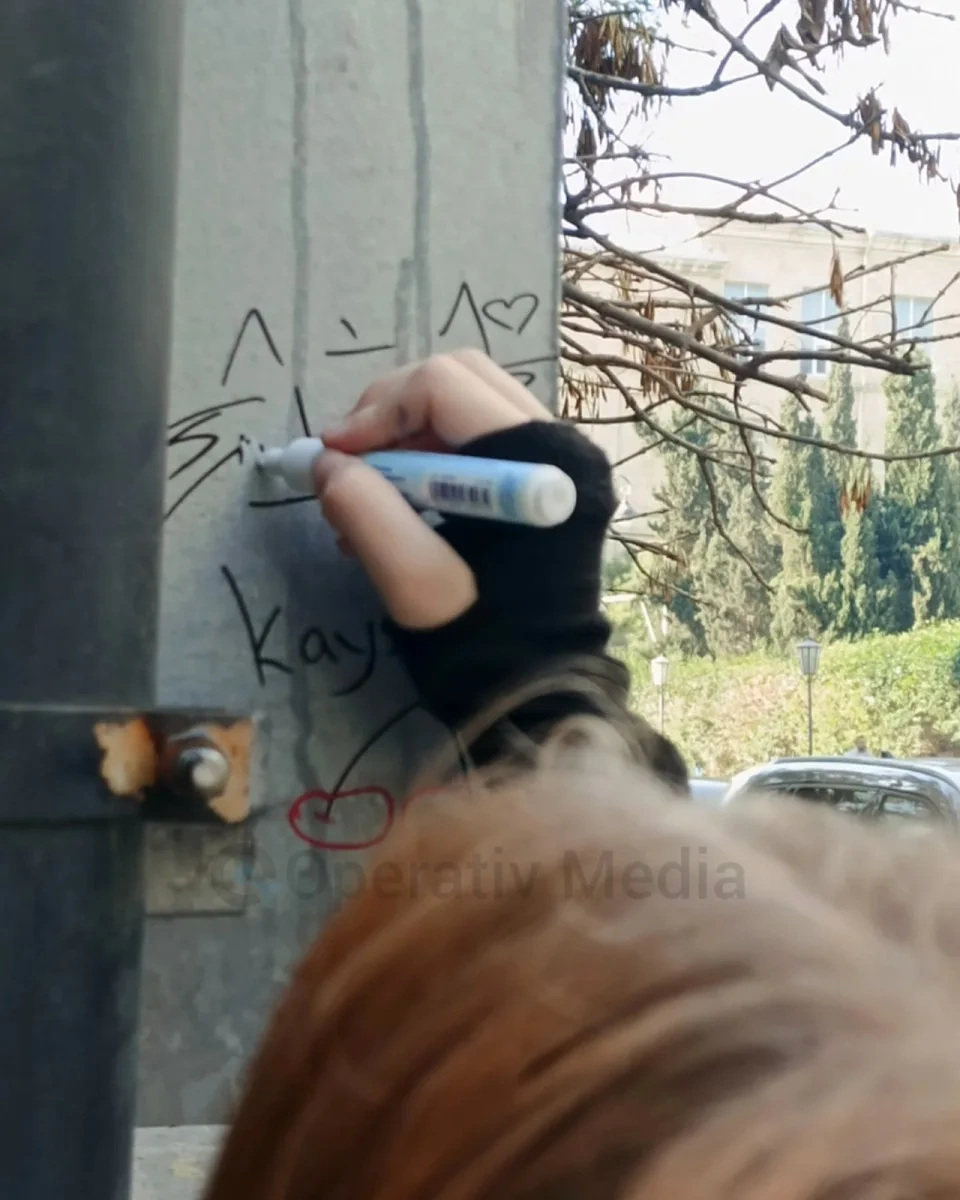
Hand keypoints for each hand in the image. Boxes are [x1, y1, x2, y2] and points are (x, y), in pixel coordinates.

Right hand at [315, 350, 551, 629]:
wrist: (536, 689)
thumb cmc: (479, 638)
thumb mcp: (413, 582)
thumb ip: (366, 512)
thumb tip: (326, 463)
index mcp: (541, 461)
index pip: (444, 386)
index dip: (378, 410)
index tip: (334, 454)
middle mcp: (561, 445)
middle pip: (458, 381)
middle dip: (390, 414)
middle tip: (348, 461)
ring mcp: (558, 461)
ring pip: (464, 407)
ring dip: (404, 440)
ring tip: (364, 497)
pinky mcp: (543, 482)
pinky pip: (477, 442)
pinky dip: (427, 462)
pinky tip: (395, 510)